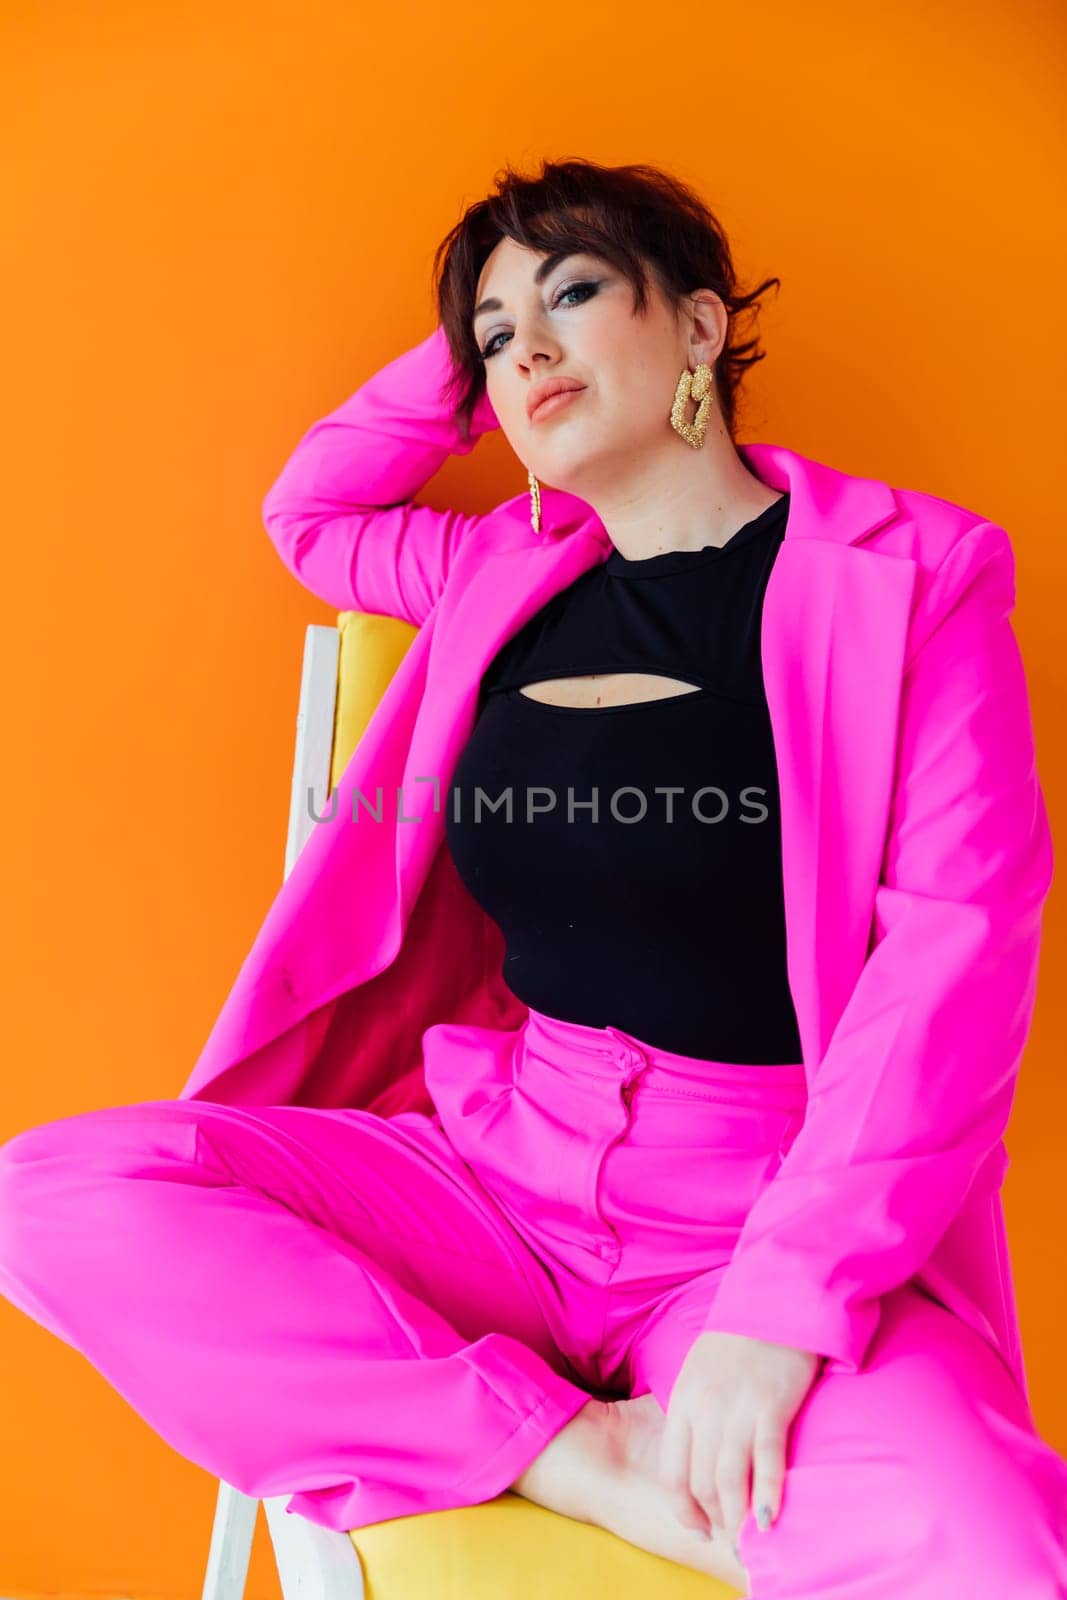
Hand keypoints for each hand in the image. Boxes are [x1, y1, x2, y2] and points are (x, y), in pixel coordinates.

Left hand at [659, 1329, 821, 1546]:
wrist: (775, 1301)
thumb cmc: (740, 1343)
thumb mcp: (701, 1374)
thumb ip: (697, 1414)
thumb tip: (701, 1461)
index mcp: (683, 1401)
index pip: (673, 1472)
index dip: (684, 1510)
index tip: (700, 1530)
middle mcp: (704, 1407)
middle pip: (701, 1482)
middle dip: (714, 1521)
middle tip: (730, 1542)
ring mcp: (736, 1406)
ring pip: (729, 1478)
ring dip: (737, 1519)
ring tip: (748, 1543)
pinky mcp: (771, 1403)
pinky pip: (766, 1458)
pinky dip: (766, 1494)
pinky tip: (769, 1520)